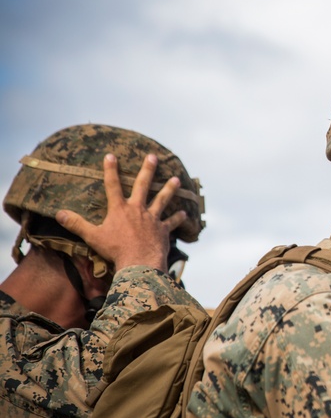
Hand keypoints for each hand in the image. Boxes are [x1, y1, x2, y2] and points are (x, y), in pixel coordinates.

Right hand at [57, 153, 186, 272]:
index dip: (110, 170)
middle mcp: (137, 210)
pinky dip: (178, 218)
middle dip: (148, 170)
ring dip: (169, 189)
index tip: (111, 155)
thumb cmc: (115, 250)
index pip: (113, 185)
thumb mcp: (92, 236)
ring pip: (162, 200)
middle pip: (143, 185)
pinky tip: (184, 213)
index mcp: (119, 209)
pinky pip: (172, 222)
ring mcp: (152, 219)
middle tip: (153, 156)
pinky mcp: (163, 230)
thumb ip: (76, 224)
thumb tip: (58, 213)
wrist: (139, 262)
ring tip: (176, 179)